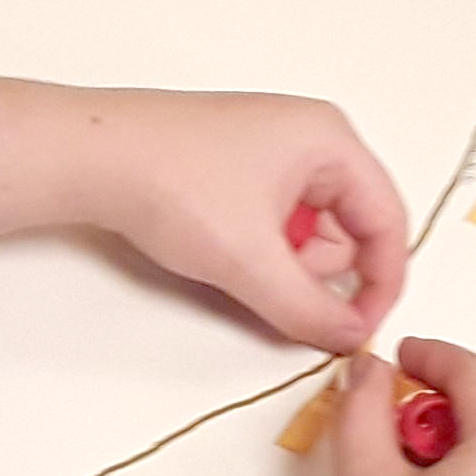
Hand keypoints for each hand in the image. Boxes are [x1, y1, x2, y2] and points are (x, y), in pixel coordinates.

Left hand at [0, 80, 407, 350]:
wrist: (87, 157)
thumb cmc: (173, 185)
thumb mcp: (251, 262)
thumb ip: (310, 309)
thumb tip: (349, 337)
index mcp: (330, 141)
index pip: (387, 222)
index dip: (381, 284)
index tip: (359, 330)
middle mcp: (308, 137)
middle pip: (349, 229)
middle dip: (315, 272)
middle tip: (268, 286)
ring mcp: (270, 150)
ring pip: (307, 231)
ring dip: (282, 265)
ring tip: (233, 263)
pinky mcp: (235, 167)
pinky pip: (272, 222)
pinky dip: (256, 250)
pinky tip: (218, 252)